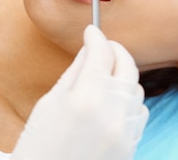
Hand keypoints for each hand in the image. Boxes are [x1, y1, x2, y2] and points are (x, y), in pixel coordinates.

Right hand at [11, 25, 148, 159]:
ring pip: (137, 89)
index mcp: (85, 100)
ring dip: (124, 75)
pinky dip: (129, 100)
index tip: (91, 31)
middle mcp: (111, 114)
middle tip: (104, 45)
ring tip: (106, 75)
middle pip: (127, 67)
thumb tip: (89, 49)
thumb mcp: (50, 104)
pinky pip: (139, 112)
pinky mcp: (131, 146)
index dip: (96, 37)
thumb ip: (74, 73)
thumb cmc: (39, 145)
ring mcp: (125, 133)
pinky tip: (112, 101)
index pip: (101, 54)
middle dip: (116, 51)